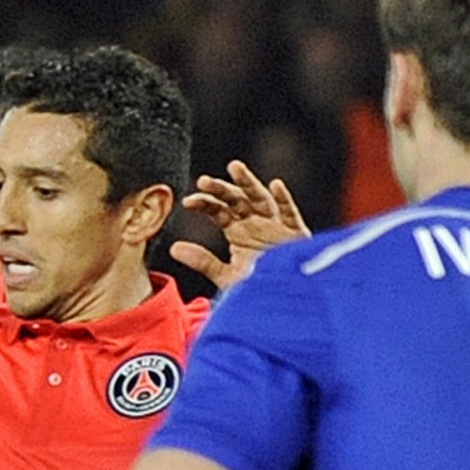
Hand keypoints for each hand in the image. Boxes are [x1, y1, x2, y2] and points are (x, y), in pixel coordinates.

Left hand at [169, 159, 310, 291]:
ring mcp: (275, 224)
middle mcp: (254, 221)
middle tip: (203, 181)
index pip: (217, 210)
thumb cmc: (257, 287)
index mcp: (237, 229)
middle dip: (220, 189)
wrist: (284, 303)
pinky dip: (283, 199)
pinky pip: (289, 213)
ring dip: (248, 183)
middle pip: (235, 199)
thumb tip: (173, 248)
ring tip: (234, 167)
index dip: (204, 204)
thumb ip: (203, 262)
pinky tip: (275, 185)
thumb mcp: (226, 276)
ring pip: (260, 198)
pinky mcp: (296, 233)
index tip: (188, 202)